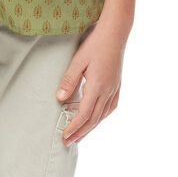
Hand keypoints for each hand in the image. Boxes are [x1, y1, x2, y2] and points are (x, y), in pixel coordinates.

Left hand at [54, 22, 125, 145]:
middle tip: (68, 142)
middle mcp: (108, 92)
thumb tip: (59, 98)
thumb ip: (69, 80)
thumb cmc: (95, 44)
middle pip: (93, 119)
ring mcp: (114, 89)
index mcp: (97, 87)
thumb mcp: (78, 60)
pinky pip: (110, 108)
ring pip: (102, 116)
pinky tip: (97, 118)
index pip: (84, 114)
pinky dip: (101, 117)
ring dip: (91, 127)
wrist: (115, 34)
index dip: (73, 127)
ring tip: (80, 135)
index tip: (64, 136)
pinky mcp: (117, 86)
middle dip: (80, 132)